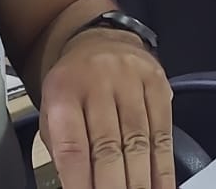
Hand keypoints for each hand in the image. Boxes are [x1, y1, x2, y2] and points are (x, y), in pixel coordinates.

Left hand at [39, 29, 175, 188]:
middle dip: (112, 186)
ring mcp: (131, 81)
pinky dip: (163, 167)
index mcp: (64, 92)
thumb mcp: (53, 109)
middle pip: (108, 147)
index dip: (79, 181)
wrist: (100, 41)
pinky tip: (160, 186)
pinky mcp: (158, 84)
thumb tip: (75, 185)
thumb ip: (62, 148)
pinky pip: (163, 133)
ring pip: (138, 142)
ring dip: (140, 181)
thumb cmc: (74, 85)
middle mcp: (98, 83)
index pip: (72, 146)